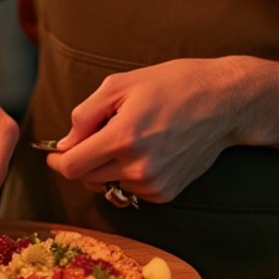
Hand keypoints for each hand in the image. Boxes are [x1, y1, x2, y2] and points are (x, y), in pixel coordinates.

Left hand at [47, 57, 245, 203]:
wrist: (223, 102)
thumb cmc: (172, 84)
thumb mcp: (121, 84)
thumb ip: (85, 115)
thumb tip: (64, 144)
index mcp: (123, 137)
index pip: (72, 166)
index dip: (58, 159)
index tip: (55, 152)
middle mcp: (137, 167)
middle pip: (86, 178)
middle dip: (83, 159)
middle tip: (99, 134)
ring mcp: (153, 184)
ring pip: (108, 185)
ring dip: (106, 167)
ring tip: (128, 137)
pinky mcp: (166, 193)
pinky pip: (130, 190)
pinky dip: (127, 174)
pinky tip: (146, 150)